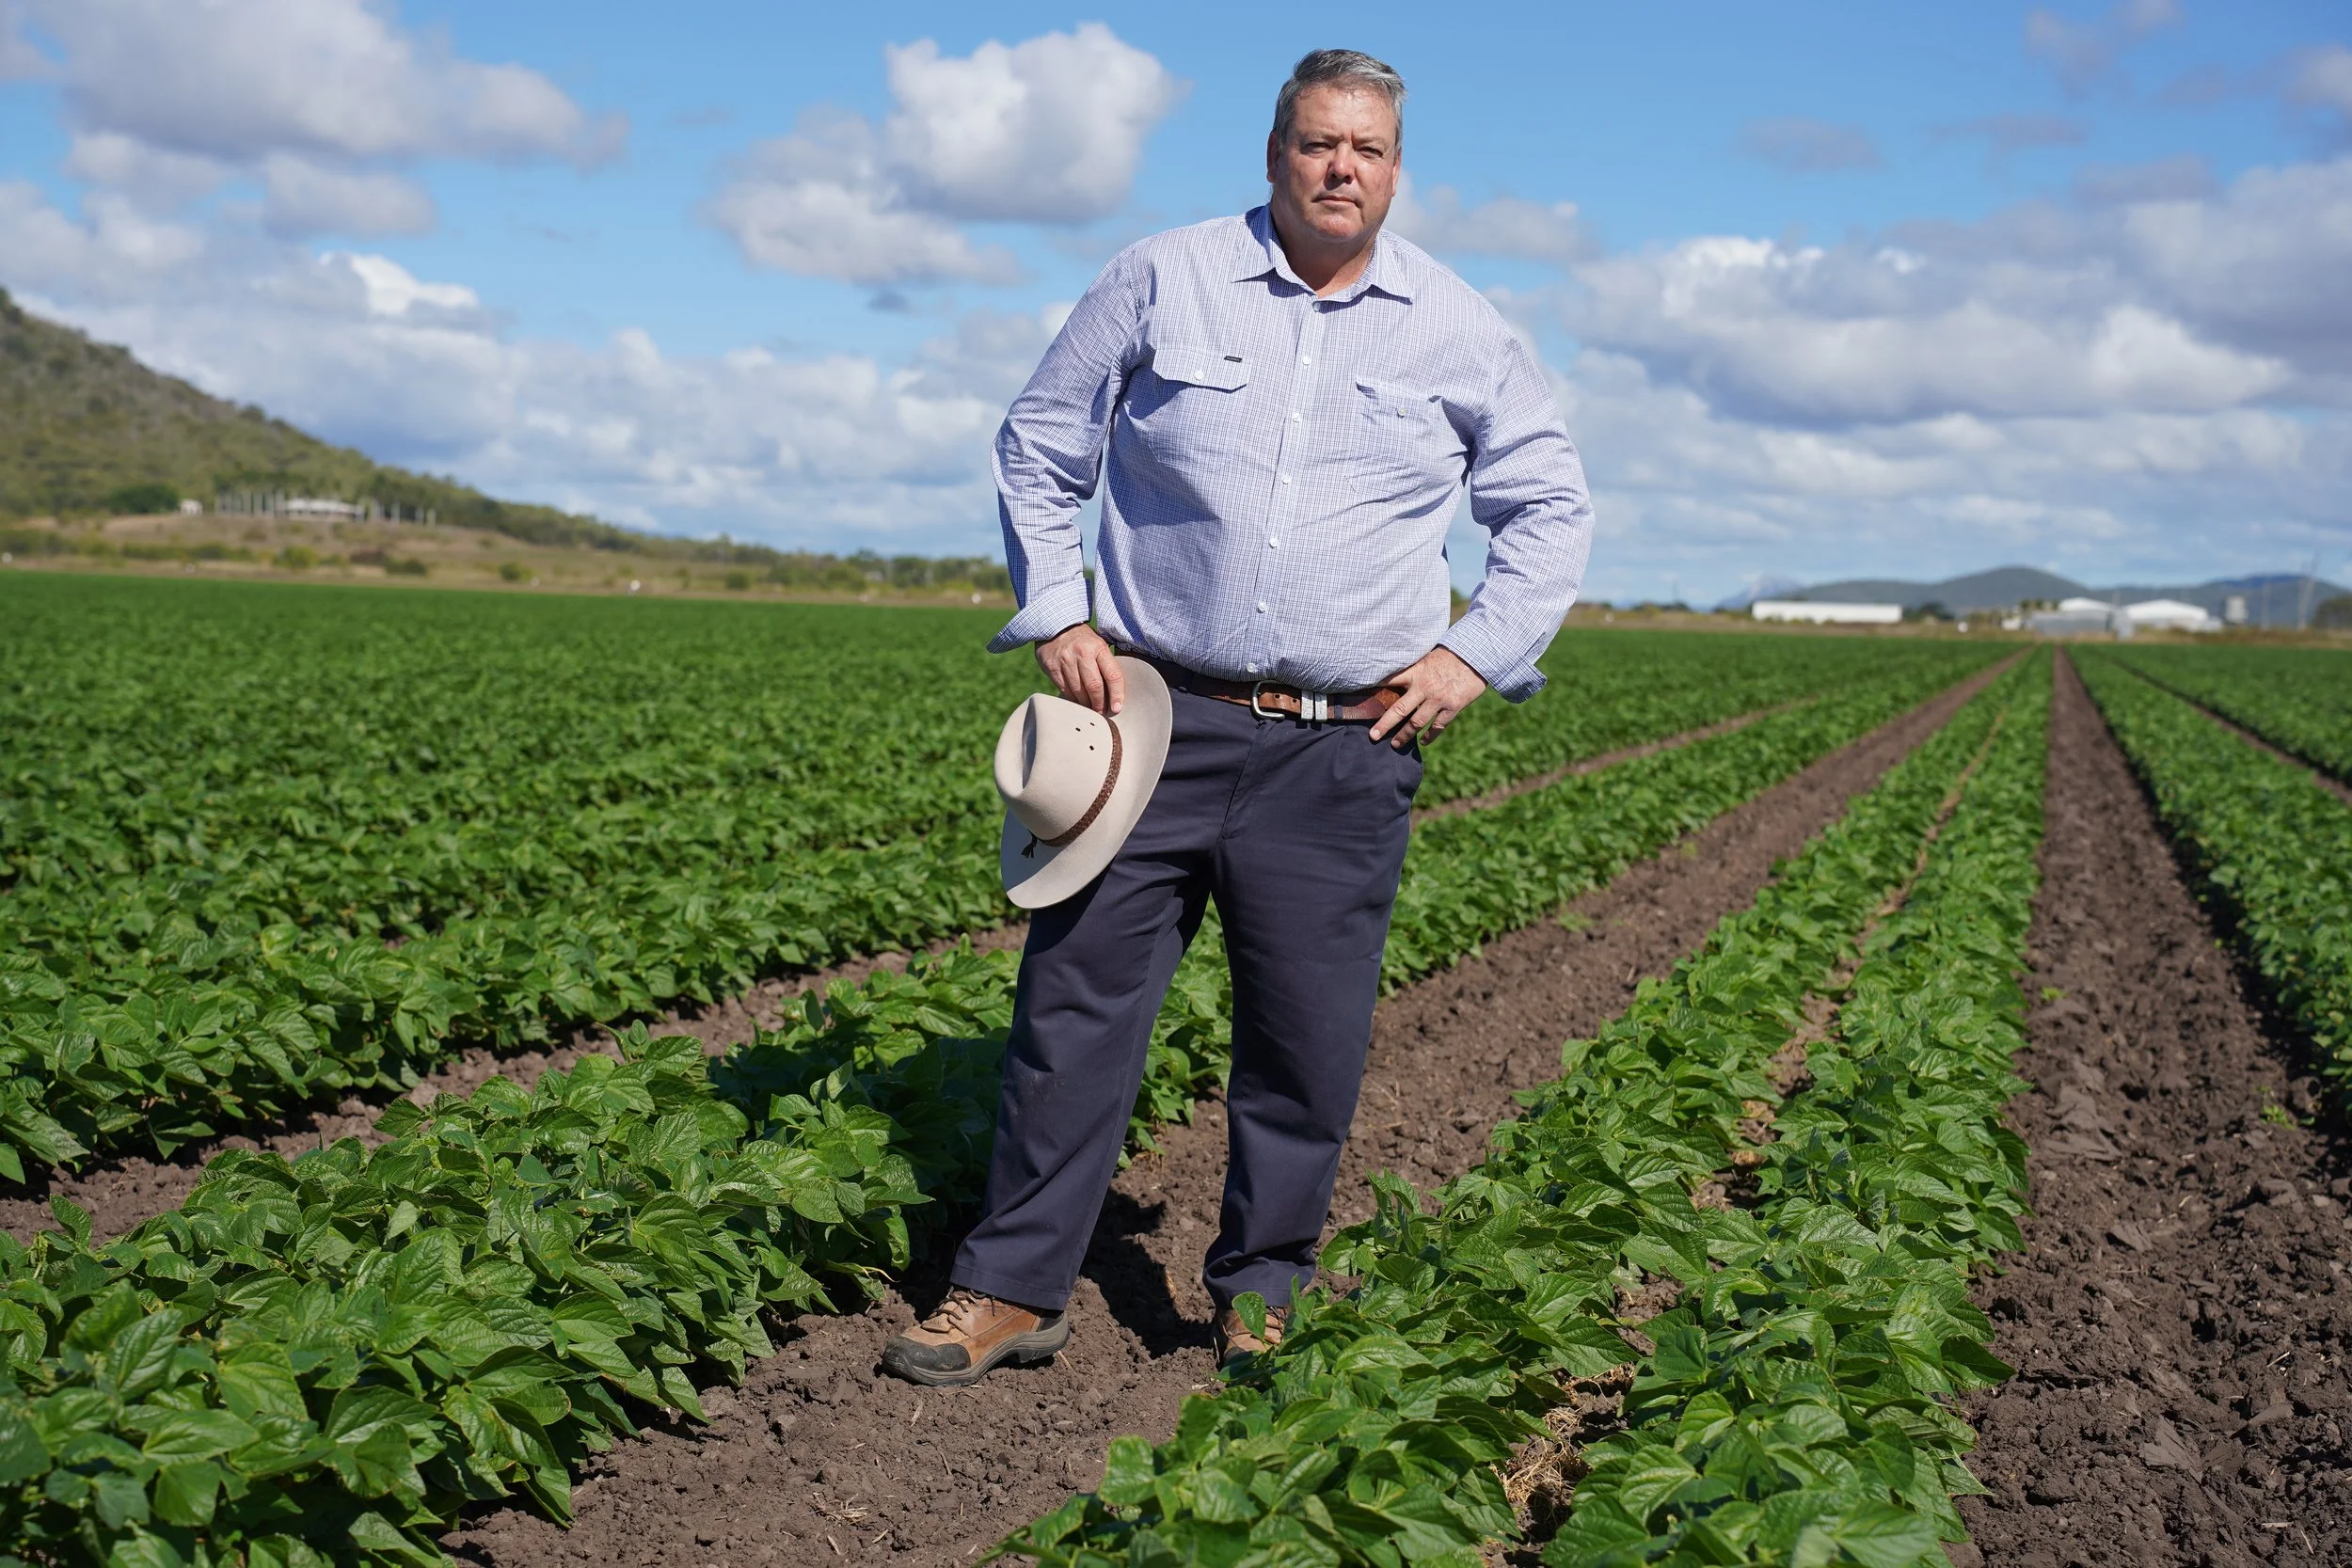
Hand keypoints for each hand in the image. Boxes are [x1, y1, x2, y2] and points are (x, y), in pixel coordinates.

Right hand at [1034, 622, 1125, 714]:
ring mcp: (1066, 660)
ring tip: (1090, 708)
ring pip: (1078, 691)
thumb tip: (1116, 692)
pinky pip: (1065, 690)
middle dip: (1099, 704)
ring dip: (1086, 704)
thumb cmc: (1082, 640)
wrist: (1055, 626)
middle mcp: (1082, 653)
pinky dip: (1073, 699)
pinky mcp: (1052, 667)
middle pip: (1094, 687)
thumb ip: (1106, 664)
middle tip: (1101, 712)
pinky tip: (1077, 701)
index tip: (1117, 708)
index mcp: (1099, 648)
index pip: (1113, 675)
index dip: (1117, 694)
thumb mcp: (1098, 645)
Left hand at [1368, 646, 1485, 749]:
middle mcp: (1425, 687)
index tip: (1360, 697)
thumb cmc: (1450, 655)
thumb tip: (1396, 677)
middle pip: (1399, 709)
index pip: (1390, 680)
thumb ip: (1414, 669)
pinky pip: (1437, 727)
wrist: (1477, 656)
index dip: (1374, 688)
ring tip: (1394, 745)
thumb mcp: (1428, 657)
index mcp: (1416, 672)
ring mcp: (1439, 699)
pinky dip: (1429, 736)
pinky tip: (1422, 741)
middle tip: (1373, 736)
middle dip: (1384, 724)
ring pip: (1417, 723)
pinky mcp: (1453, 707)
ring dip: (1404, 735)